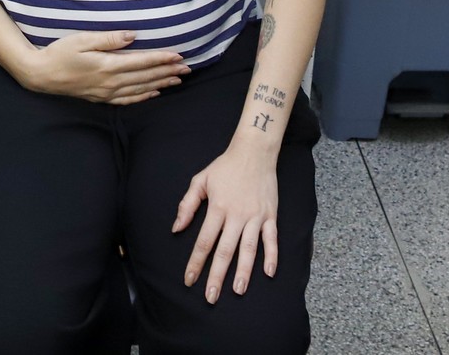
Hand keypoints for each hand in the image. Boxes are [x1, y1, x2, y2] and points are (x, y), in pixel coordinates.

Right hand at [16, 31, 185, 103]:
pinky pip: (128, 100)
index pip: (142, 62)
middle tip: (187, 68)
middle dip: (168, 72)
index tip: (179, 55)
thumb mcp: (82, 39)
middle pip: (146, 77)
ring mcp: (106, 92)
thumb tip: (133, 36)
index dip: (162, 58)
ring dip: (160, 84)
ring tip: (178, 80)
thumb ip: (109, 39)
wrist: (41, 75)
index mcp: (108, 65)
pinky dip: (144, 97)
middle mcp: (111, 82)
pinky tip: (154, 93)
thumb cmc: (60, 52)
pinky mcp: (101, 98)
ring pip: (140, 89)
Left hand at [174, 140, 281, 302]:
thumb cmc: (225, 166)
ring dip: (244, 271)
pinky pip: (272, 238)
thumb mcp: (200, 180)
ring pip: (249, 248)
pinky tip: (268, 273)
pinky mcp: (270, 214)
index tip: (189, 280)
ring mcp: (255, 216)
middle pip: (225, 250)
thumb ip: (187, 205)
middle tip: (211, 296)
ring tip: (238, 291)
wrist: (254, 151)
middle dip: (217, 275)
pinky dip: (271, 255)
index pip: (204, 241)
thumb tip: (177, 229)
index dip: (196, 262)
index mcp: (217, 207)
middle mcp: (237, 214)